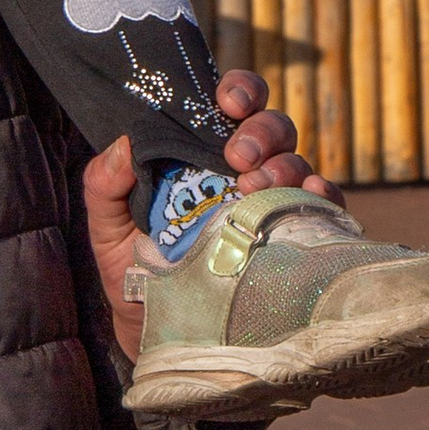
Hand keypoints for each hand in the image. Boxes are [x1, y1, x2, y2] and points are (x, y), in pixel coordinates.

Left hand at [84, 71, 337, 365]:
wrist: (161, 339)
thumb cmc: (135, 274)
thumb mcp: (107, 230)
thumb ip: (104, 185)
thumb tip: (125, 144)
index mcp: (204, 155)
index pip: (233, 105)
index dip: (240, 90)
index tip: (227, 102)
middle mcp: (247, 171)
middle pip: (274, 127)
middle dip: (261, 132)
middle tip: (237, 157)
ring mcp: (277, 202)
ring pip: (298, 161)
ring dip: (283, 166)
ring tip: (255, 189)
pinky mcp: (299, 237)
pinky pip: (324, 206)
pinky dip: (320, 195)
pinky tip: (305, 196)